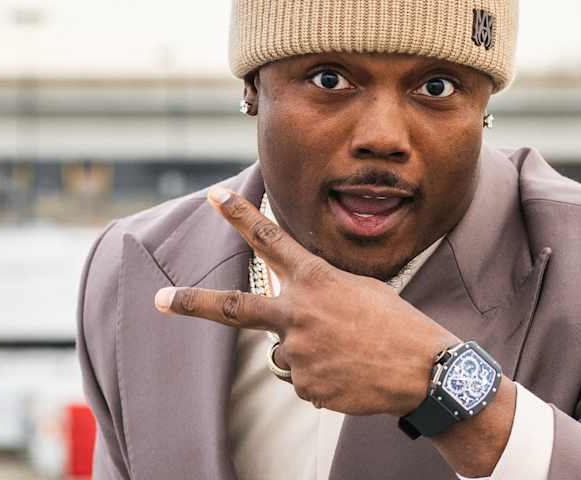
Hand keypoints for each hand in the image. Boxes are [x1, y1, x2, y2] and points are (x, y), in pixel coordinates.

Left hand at [153, 186, 459, 416]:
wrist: (422, 370)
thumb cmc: (395, 324)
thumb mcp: (359, 289)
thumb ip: (318, 294)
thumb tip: (292, 319)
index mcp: (315, 279)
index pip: (269, 239)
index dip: (238, 215)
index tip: (213, 196)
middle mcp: (298, 312)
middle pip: (233, 308)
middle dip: (191, 303)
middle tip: (158, 300)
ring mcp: (298, 351)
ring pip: (282, 352)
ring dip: (305, 353)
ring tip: (344, 353)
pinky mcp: (305, 385)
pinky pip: (301, 380)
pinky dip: (321, 377)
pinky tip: (348, 373)